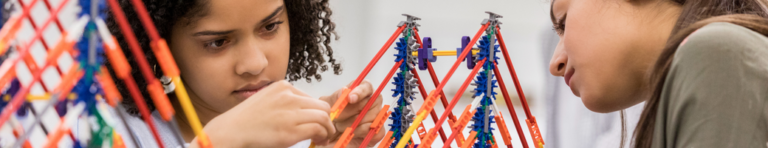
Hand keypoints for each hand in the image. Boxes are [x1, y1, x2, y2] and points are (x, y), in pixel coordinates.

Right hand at [201, 80, 335, 146]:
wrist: (231, 131)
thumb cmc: (246, 122)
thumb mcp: (267, 102)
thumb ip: (285, 104)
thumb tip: (304, 114)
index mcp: (282, 87)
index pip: (311, 98)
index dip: (317, 112)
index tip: (318, 122)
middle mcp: (288, 96)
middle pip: (321, 105)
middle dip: (326, 120)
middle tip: (325, 131)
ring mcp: (290, 112)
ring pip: (323, 116)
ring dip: (327, 129)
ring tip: (324, 137)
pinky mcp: (291, 129)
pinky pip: (318, 128)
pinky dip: (322, 135)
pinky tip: (318, 140)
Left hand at [318, 80, 385, 147]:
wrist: (331, 136)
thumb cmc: (332, 117)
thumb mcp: (328, 106)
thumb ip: (335, 97)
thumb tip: (344, 90)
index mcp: (361, 92)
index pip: (366, 86)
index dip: (360, 91)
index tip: (350, 98)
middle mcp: (372, 102)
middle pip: (368, 102)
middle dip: (349, 111)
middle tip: (336, 117)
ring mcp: (377, 116)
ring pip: (368, 117)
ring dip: (350, 123)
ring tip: (340, 126)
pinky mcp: (379, 131)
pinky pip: (370, 129)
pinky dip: (357, 132)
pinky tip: (349, 133)